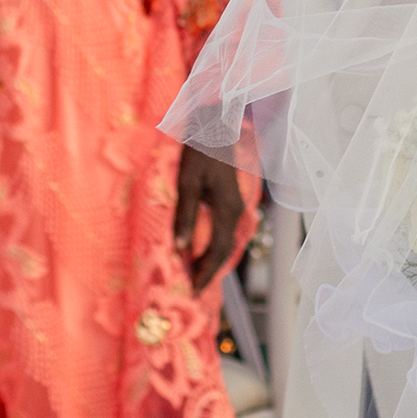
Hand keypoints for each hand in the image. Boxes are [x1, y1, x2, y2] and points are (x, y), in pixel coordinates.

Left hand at [173, 145, 247, 295]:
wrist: (215, 125)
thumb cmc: (199, 151)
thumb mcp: (187, 182)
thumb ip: (186, 216)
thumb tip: (182, 249)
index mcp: (227, 209)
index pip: (218, 251)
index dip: (205, 273)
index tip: (193, 291)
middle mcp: (235, 211)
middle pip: (224, 250)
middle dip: (209, 271)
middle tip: (192, 289)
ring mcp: (234, 205)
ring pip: (225, 241)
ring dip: (210, 259)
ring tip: (193, 274)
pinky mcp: (229, 200)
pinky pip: (223, 230)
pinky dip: (212, 245)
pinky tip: (200, 248)